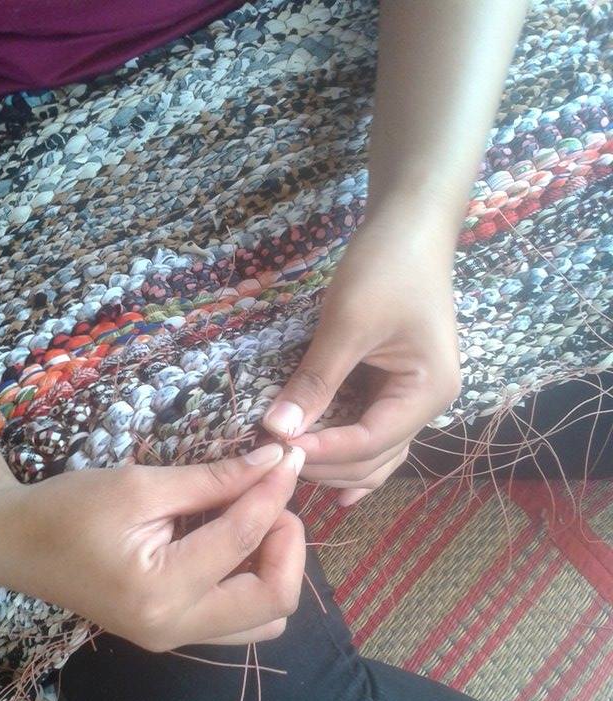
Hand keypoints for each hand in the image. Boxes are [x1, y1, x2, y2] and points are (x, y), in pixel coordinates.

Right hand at [0, 443, 306, 650]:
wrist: (15, 545)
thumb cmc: (68, 509)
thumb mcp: (142, 485)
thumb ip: (214, 480)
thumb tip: (275, 461)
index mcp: (162, 591)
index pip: (244, 539)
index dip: (274, 491)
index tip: (288, 458)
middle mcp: (175, 629)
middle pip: (275, 602)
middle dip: (288, 545)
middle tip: (271, 500)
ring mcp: (175, 638)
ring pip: (264, 620)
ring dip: (275, 569)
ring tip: (254, 522)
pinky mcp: (174, 634)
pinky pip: (238, 621)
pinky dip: (252, 582)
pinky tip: (234, 544)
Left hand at [263, 212, 460, 504]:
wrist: (410, 226)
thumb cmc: (386, 267)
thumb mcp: (347, 323)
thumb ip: (315, 380)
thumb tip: (277, 429)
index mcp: (427, 392)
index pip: (370, 442)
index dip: (324, 452)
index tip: (279, 450)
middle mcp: (427, 405)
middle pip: (374, 458)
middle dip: (326, 464)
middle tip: (274, 460)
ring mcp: (413, 399)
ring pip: (375, 454)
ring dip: (335, 465)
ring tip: (291, 468)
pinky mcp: (395, 388)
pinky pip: (372, 434)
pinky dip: (347, 453)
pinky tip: (325, 474)